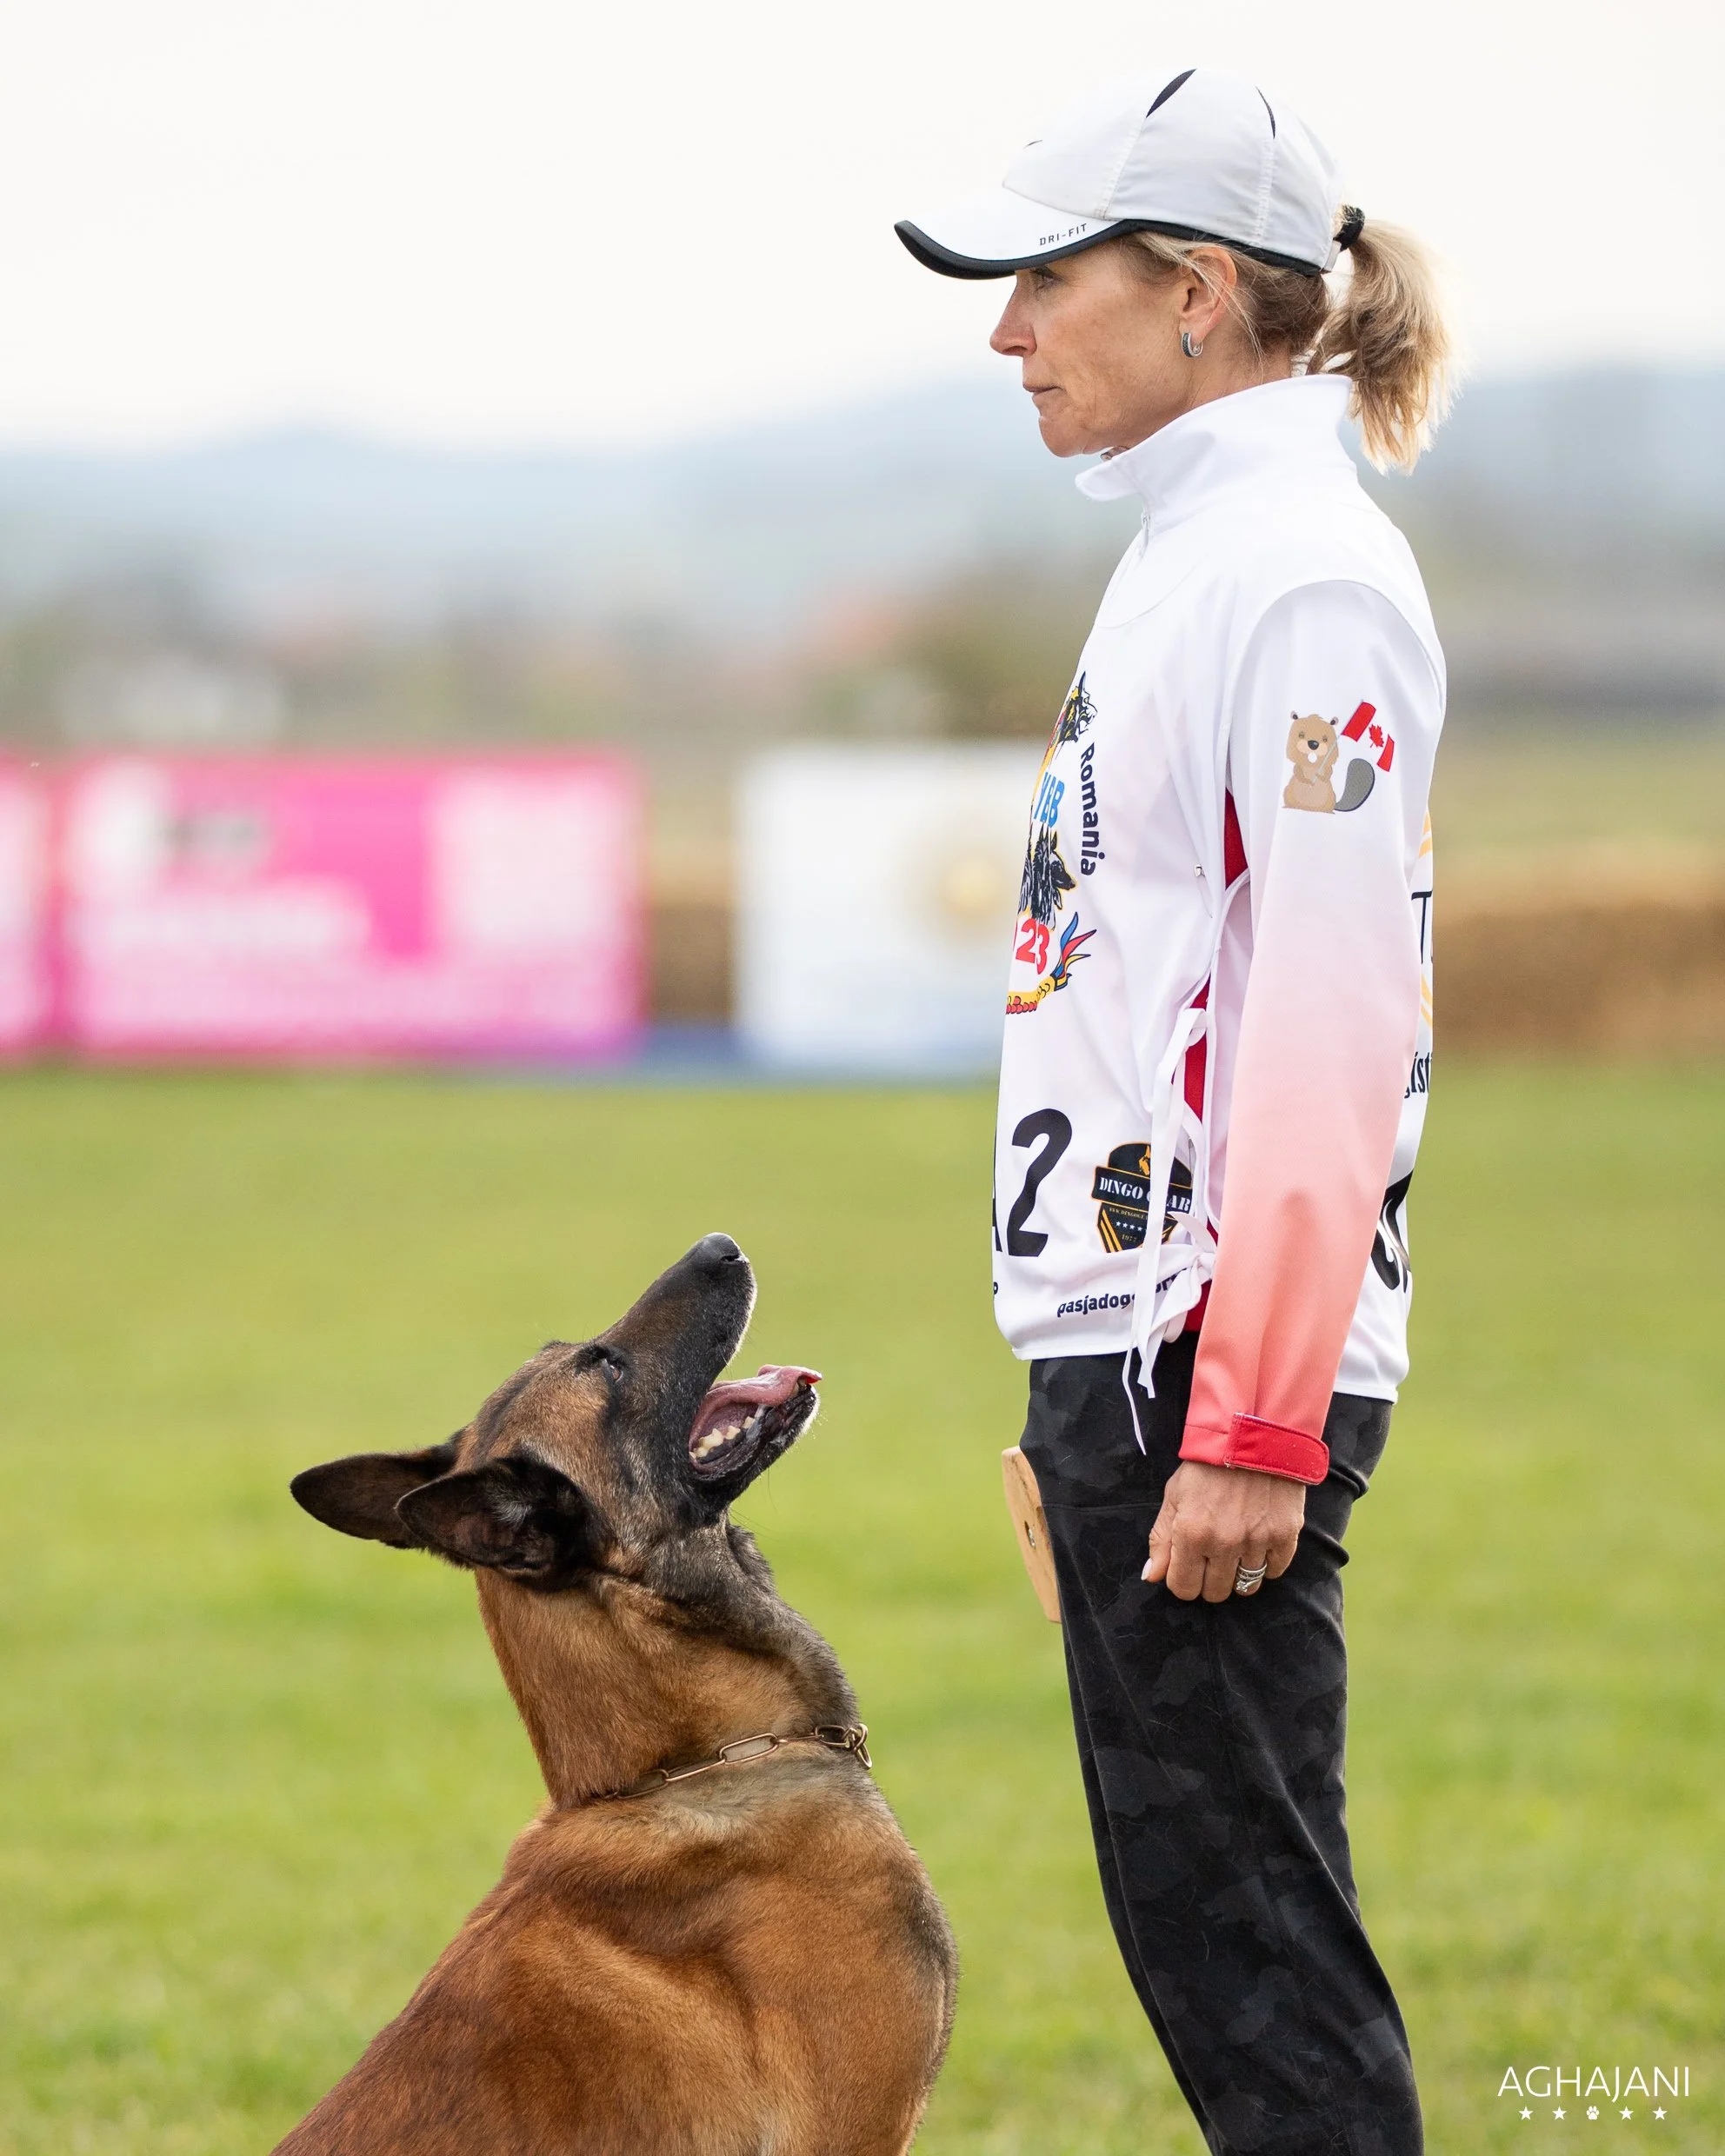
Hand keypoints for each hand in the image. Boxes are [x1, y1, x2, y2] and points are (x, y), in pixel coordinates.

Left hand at [1142, 1461, 1305, 1602]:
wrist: (1252, 1435)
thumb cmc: (1207, 1465)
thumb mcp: (1174, 1495)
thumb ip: (1161, 1538)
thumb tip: (1152, 1575)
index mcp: (1191, 1534)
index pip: (1183, 1588)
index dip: (1183, 1580)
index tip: (1188, 1566)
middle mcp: (1224, 1543)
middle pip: (1215, 1593)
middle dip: (1210, 1580)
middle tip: (1212, 1557)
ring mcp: (1257, 1541)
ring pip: (1246, 1587)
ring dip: (1238, 1573)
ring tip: (1236, 1550)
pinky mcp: (1285, 1535)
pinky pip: (1274, 1571)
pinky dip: (1266, 1564)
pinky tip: (1258, 1544)